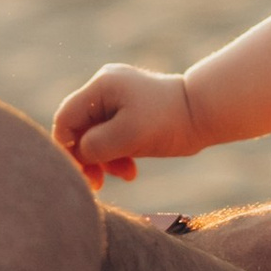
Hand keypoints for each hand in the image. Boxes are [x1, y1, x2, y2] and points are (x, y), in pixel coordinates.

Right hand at [51, 63, 200, 189]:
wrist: (204, 114)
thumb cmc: (168, 122)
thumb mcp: (127, 137)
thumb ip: (95, 145)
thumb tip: (78, 153)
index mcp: (101, 86)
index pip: (66, 118)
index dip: (67, 148)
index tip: (81, 173)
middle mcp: (105, 87)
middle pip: (79, 128)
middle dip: (87, 157)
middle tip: (97, 184)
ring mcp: (118, 98)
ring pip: (96, 135)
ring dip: (104, 159)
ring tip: (124, 175)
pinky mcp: (129, 111)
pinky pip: (112, 136)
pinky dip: (117, 154)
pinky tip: (130, 171)